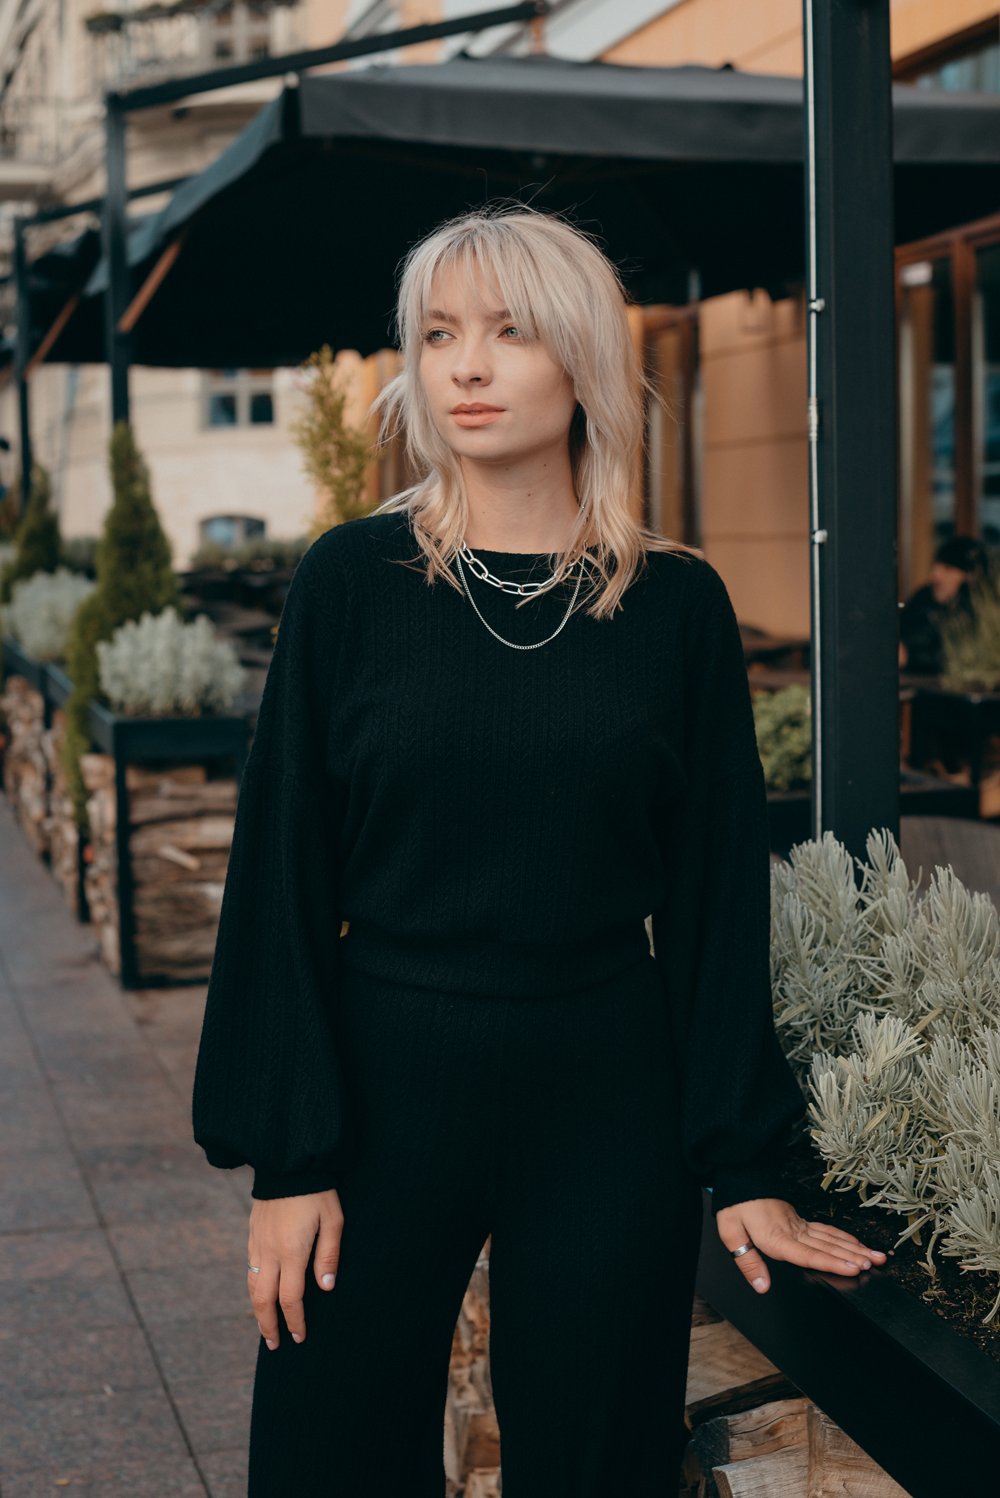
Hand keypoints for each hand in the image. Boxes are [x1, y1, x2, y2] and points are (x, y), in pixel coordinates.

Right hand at [248, 1189, 342, 1348]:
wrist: (288, 1162)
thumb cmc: (317, 1191)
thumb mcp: (332, 1220)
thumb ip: (328, 1255)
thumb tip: (326, 1288)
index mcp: (291, 1251)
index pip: (290, 1298)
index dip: (294, 1320)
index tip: (299, 1337)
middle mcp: (270, 1251)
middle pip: (263, 1299)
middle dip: (269, 1325)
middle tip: (275, 1345)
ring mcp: (257, 1243)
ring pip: (252, 1286)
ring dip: (257, 1310)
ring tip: (265, 1327)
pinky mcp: (252, 1233)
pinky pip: (249, 1268)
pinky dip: (253, 1288)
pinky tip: (259, 1294)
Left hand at [716, 1198, 886, 1293]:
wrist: (740, 1176)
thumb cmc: (736, 1204)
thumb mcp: (731, 1232)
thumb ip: (748, 1262)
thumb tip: (763, 1287)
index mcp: (777, 1238)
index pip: (810, 1254)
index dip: (834, 1262)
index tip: (855, 1268)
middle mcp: (793, 1232)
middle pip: (828, 1247)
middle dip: (854, 1256)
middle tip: (877, 1263)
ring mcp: (799, 1225)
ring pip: (832, 1238)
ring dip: (855, 1248)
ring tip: (876, 1256)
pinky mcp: (800, 1220)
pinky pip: (826, 1229)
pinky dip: (843, 1237)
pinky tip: (855, 1243)